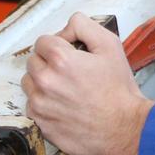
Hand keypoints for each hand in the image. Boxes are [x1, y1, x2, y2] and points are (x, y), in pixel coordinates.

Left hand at [22, 13, 154, 154]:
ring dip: (43, 83)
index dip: (58, 45)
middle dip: (48, 63)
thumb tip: (66, 28)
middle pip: (33, 61)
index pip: (42, 41)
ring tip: (67, 90)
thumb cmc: (118, 91)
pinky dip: (44, 104)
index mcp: (60, 60)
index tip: (70, 54)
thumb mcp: (110, 45)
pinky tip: (64, 106)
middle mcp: (45, 82)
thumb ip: (84, 26)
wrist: (124, 128)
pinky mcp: (40, 123)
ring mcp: (40, 105)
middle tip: (70, 73)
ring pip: (29, 83)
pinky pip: (32, 106)